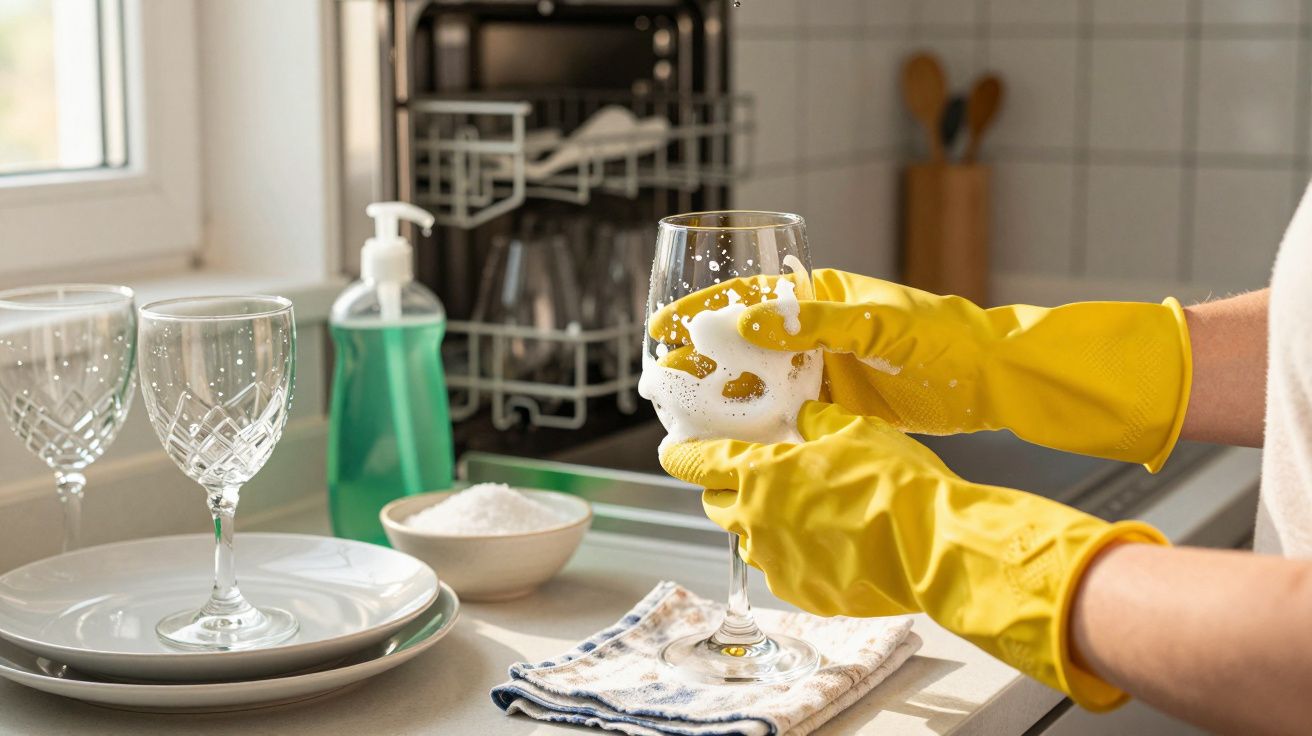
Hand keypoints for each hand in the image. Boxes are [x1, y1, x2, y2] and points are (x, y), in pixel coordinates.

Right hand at [653, 269, 1193, 469]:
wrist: (993, 381)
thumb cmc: (944, 338)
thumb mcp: (878, 325)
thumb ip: (815, 324)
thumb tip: (747, 320)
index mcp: (820, 296)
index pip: (748, 296)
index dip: (703, 312)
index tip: (664, 329)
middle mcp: (814, 331)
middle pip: (745, 343)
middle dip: (704, 361)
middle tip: (665, 384)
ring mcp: (823, 370)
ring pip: (762, 383)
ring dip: (728, 399)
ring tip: (686, 419)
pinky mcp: (836, 406)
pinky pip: (787, 414)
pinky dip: (762, 426)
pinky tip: (735, 443)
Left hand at [661, 401, 1168, 710]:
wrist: (932, 546)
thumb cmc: (893, 482)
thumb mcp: (851, 429)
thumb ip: (813, 421)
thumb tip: (800, 416)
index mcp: (758, 476)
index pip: (697, 463)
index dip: (681, 453)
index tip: (673, 449)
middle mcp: (755, 523)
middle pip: (716, 503)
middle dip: (726, 486)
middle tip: (754, 473)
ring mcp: (776, 563)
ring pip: (749, 538)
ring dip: (762, 521)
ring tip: (804, 508)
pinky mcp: (800, 593)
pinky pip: (782, 567)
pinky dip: (793, 552)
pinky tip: (828, 541)